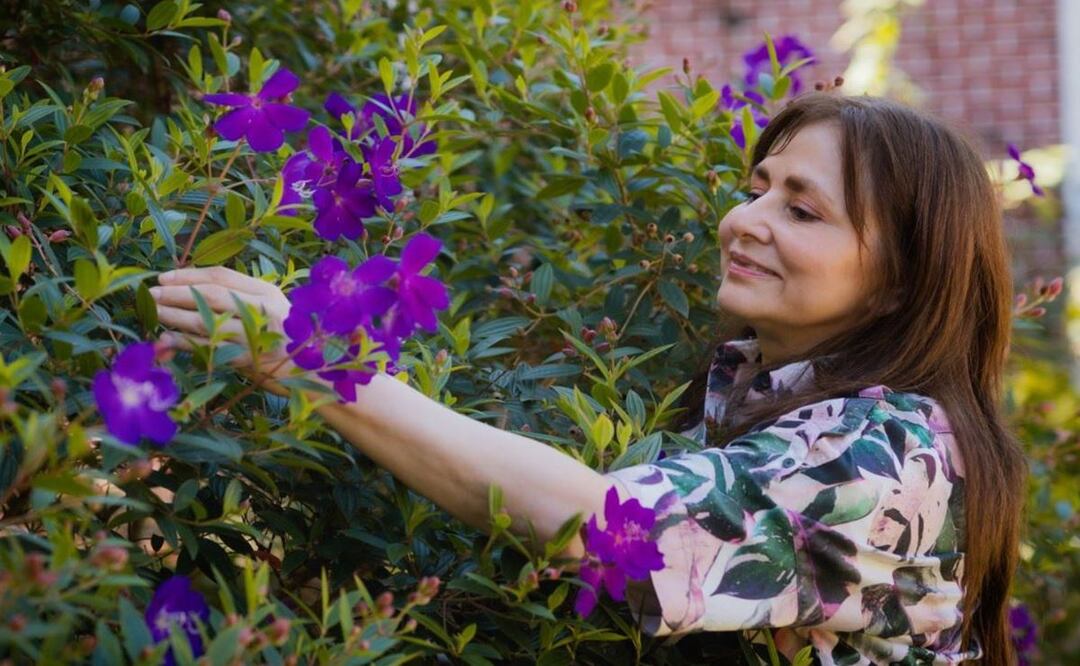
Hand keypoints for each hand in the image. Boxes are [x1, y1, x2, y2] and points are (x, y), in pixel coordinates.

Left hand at [149, 266, 294, 382]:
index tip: (164, 277)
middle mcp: (262, 309)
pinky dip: (185, 342)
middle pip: (211, 294)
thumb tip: (190, 292)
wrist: (311, 371)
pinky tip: (167, 339)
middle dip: (177, 292)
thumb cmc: (284, 339)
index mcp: (266, 292)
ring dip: (175, 315)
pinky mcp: (249, 358)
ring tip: (155, 312)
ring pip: (207, 320)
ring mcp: (256, 334)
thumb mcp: (268, 311)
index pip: (221, 276)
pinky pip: (210, 347)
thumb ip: (238, 301)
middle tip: (151, 293)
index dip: (189, 274)